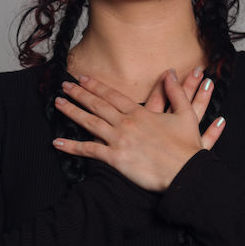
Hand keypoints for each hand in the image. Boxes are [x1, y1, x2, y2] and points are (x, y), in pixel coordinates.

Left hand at [53, 67, 225, 191]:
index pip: (112, 95)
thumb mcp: (186, 114)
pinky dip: (72, 146)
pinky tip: (57, 142)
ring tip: (58, 104)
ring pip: (90, 123)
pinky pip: (89, 151)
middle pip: (97, 105)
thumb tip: (170, 73)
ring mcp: (119, 140)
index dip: (96, 86)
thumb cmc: (187, 147)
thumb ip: (176, 92)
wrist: (186, 172)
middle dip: (79, 93)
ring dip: (72, 112)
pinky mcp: (116, 158)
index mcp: (140, 113)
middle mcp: (126, 123)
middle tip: (64, 86)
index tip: (83, 78)